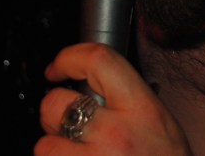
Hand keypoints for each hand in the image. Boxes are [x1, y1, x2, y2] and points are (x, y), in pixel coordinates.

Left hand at [36, 43, 191, 154]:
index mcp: (142, 110)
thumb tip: (89, 85)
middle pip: (57, 104)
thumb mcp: (159, 124)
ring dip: (54, 152)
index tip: (59, 68)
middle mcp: (116, 135)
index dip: (70, 57)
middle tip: (68, 124)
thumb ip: (128, 101)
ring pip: (45, 147)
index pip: (98, 60)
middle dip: (54, 113)